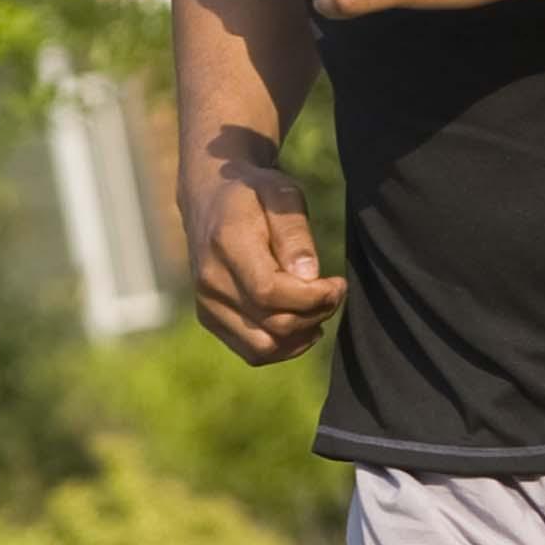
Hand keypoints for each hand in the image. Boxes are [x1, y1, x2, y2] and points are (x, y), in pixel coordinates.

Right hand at [187, 149, 344, 365]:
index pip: (271, 292)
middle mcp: (211, 280)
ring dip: (301, 336)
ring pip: (263, 347)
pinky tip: (301, 325)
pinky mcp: (209, 318)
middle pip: (273, 324)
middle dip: (315, 314)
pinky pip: (252, 351)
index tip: (337, 283)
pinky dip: (283, 346)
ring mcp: (207, 304)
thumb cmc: (253, 193)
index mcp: (226, 244)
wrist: (209, 197)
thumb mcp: (281, 194)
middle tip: (334, 293)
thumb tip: (309, 276)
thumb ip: (294, 233)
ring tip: (318, 310)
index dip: (313, 298)